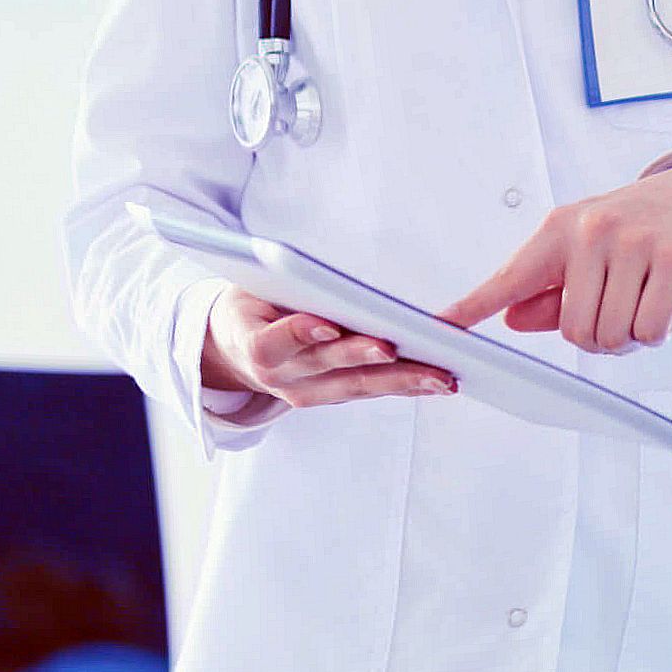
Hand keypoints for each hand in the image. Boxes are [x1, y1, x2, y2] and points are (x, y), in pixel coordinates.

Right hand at [201, 286, 454, 408]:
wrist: (231, 351)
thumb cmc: (249, 307)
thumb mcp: (248, 288)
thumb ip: (276, 283)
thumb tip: (310, 272)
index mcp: (252, 345)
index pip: (274, 343)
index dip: (300, 334)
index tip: (328, 324)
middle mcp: (279, 377)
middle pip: (327, 367)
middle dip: (366, 358)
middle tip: (397, 348)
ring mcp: (304, 394)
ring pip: (356, 387)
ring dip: (401, 382)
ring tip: (440, 377)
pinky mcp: (327, 398)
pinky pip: (368, 391)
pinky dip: (403, 387)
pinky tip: (436, 382)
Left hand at [438, 164, 671, 353]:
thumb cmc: (636, 227)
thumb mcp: (583, 248)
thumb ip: (547, 290)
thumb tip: (511, 320)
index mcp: (558, 229)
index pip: (508, 278)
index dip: (472, 308)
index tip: (440, 327)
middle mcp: (591, 230)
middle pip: (575, 332)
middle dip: (599, 338)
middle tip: (618, 310)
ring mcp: (635, 243)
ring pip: (613, 336)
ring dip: (630, 337)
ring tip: (643, 303)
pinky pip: (650, 331)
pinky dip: (657, 334)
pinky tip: (664, 305)